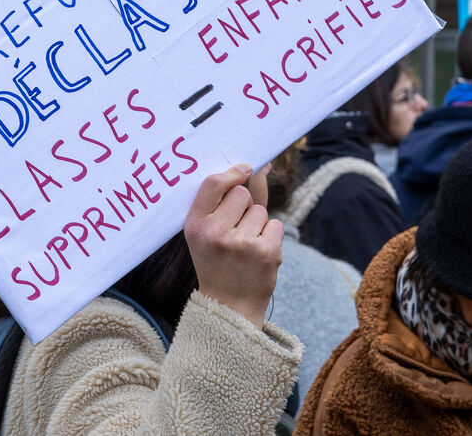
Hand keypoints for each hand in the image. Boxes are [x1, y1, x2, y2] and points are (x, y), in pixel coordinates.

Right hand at [184, 164, 283, 327]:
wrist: (229, 307)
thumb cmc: (218, 262)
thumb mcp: (209, 231)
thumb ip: (228, 197)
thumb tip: (261, 164)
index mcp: (195, 225)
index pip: (214, 183)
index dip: (233, 173)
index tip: (244, 169)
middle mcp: (215, 233)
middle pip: (242, 193)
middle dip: (244, 206)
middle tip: (236, 231)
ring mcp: (241, 243)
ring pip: (260, 210)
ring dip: (258, 224)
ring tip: (246, 247)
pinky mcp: (265, 253)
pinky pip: (276, 225)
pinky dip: (271, 237)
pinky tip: (259, 255)